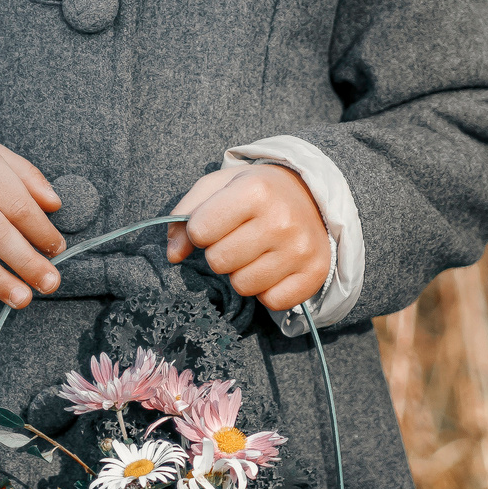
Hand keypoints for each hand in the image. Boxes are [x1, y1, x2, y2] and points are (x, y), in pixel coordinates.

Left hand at [166, 164, 329, 312]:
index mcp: (254, 190)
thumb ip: (186, 214)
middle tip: (237, 239)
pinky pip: (272, 301)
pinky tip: (273, 268)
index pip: (200, 231)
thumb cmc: (256, 192)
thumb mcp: (217, 186)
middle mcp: (281, 220)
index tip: (216, 222)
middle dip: (220, 253)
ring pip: (243, 286)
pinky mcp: (314, 273)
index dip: (201, 230)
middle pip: (219, 262)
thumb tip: (173, 256)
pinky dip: (267, 290)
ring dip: (242, 273)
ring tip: (255, 252)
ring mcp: (300, 249)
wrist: (311, 196)